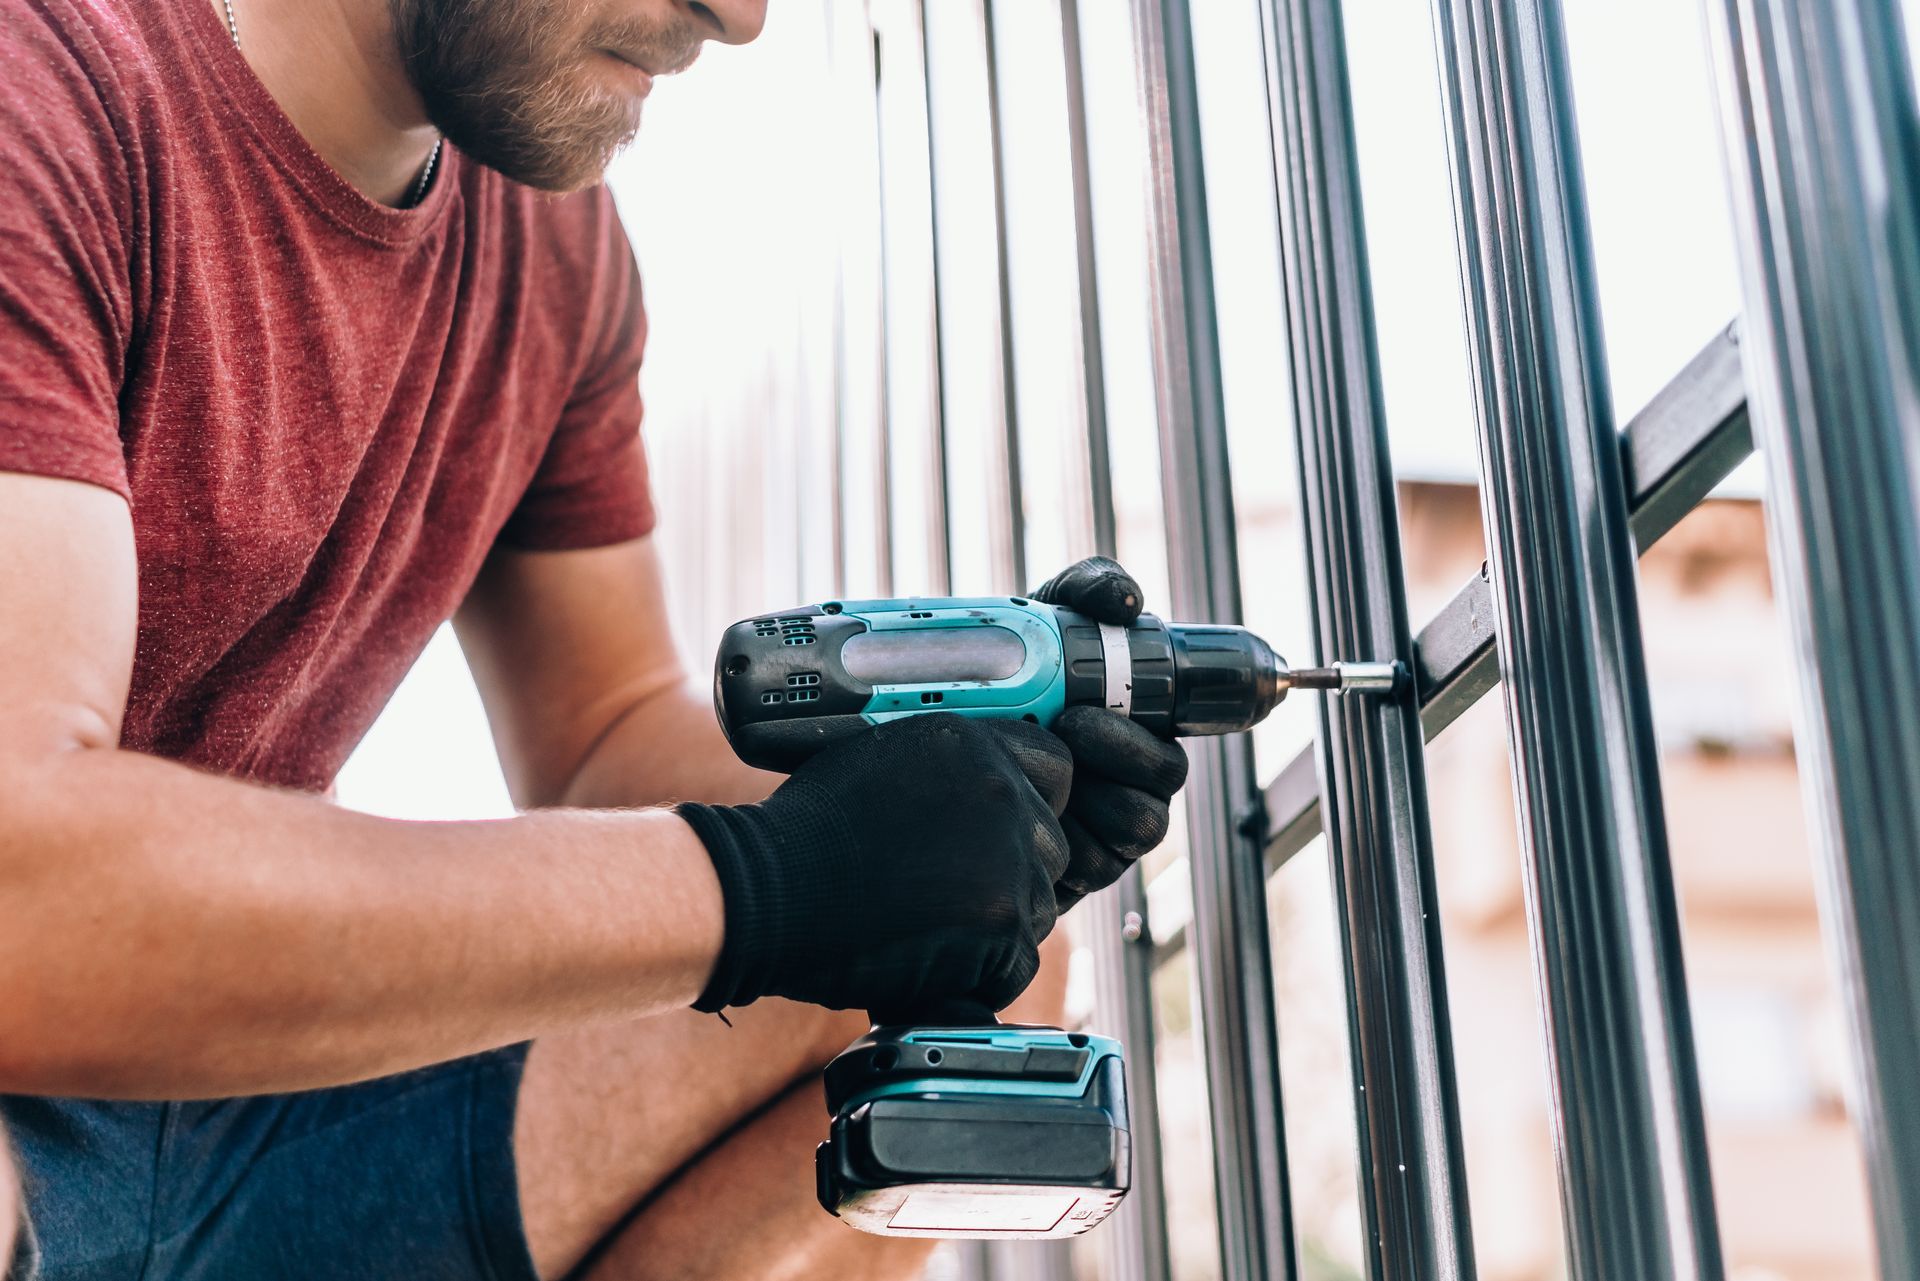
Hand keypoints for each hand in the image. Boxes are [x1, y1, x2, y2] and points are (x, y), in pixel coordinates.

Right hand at [677, 714, 1073, 1021]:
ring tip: (929, 924)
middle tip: (950, 890)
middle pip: (1051, 845)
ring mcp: (1006, 859)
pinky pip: (1017, 959)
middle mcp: (1002, 793)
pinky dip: (982, 970)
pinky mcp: (999, 924)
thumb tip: (980, 790)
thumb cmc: (808, 832)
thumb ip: (947, 770)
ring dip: (997, 924)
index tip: (1003, 832)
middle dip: (1013, 872)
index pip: (1056, 771)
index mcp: (974, 745)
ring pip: (1037, 905)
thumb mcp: (882, 760)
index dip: (1033, 806)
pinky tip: (930, 957)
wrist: (768, 892)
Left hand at [1031, 557, 1190, 906]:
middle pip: (1159, 793)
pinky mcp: (1069, 874)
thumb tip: (1128, 601)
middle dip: (1114, 759)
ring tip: (1026, 770)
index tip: (1082, 709)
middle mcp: (1128, 788)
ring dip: (1079, 800)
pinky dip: (1046, 842)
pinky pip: (1082, 870)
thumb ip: (1087, 590)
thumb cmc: (1007, 679)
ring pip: (1130, 833)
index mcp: (1135, 735)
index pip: (1172, 746)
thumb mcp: (1041, 622)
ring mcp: (1101, 836)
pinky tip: (1010, 814)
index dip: (1143, 739)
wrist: (926, 741)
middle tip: (1058, 728)